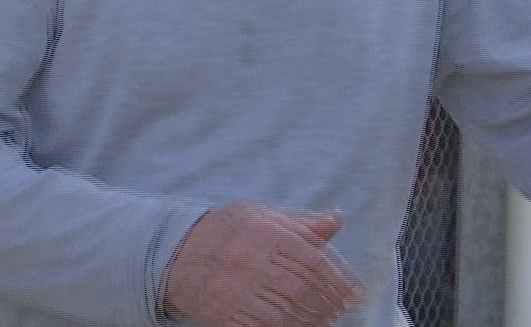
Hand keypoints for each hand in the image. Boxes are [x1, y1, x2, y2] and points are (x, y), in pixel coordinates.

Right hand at [163, 203, 363, 326]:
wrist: (177, 254)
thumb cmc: (227, 230)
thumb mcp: (261, 215)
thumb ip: (300, 222)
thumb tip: (335, 220)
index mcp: (263, 232)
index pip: (312, 260)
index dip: (338, 279)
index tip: (354, 293)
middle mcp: (249, 261)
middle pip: (301, 289)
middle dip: (328, 303)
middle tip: (341, 310)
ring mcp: (234, 291)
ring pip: (284, 313)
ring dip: (311, 321)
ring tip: (325, 320)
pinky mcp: (223, 314)